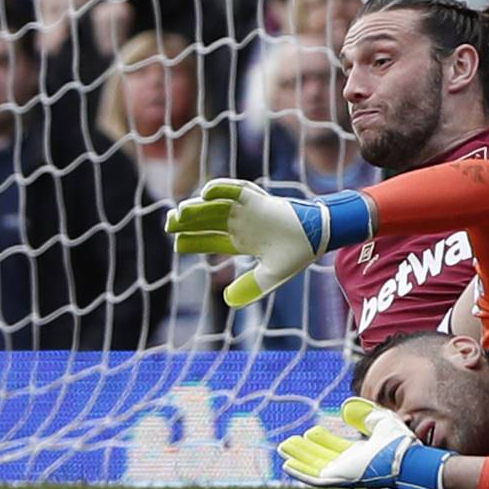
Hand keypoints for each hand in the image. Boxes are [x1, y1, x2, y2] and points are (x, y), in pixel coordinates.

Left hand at [166, 179, 317, 307]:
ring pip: (216, 205)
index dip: (192, 241)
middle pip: (207, 220)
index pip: (210, 239)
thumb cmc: (298, 253)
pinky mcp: (258, 199)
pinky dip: (221, 188)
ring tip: (179, 212)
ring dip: (198, 207)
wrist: (320, 236)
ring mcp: (248, 210)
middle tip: (168, 222)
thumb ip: (250, 287)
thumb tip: (226, 300)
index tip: (176, 243)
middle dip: (187, 221)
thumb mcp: (270, 276)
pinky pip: (236, 189)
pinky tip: (205, 193)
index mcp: (242, 240)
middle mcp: (241, 223)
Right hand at [278, 397, 451, 488]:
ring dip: (299, 459)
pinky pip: (316, 478)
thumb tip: (345, 407)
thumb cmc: (399, 442)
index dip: (321, 441)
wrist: (407, 458)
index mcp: (359, 454)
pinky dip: (302, 471)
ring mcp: (343, 474)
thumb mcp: (380, 421)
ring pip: (314, 467)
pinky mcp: (340, 480)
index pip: (335, 448)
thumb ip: (364, 413)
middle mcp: (348, 465)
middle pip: (321, 458)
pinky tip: (289, 464)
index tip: (310, 432)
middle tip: (288, 442)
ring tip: (284, 450)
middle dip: (304, 451)